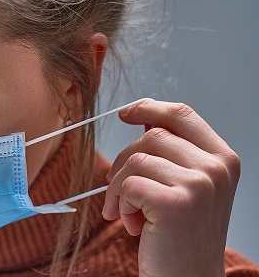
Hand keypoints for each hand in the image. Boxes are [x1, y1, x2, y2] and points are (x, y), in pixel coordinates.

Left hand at [102, 100, 239, 276]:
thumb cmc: (181, 234)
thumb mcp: (186, 186)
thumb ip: (172, 153)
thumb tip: (141, 117)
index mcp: (223, 158)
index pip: (182, 113)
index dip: (149, 108)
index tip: (126, 113)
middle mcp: (217, 168)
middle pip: (151, 135)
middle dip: (124, 162)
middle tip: (122, 192)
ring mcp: (199, 184)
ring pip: (135, 159)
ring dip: (119, 189)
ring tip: (131, 213)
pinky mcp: (176, 203)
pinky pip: (127, 185)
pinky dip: (119, 204)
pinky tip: (133, 225)